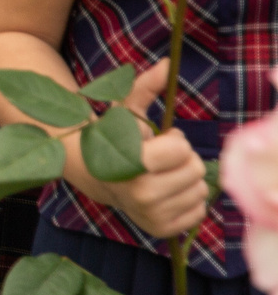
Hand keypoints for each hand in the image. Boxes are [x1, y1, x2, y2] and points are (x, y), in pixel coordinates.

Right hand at [94, 60, 210, 238]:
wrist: (94, 176)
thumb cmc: (112, 138)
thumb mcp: (125, 110)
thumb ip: (146, 87)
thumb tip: (167, 64)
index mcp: (131, 164)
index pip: (182, 150)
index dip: (174, 141)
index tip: (158, 141)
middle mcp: (140, 194)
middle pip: (196, 171)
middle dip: (183, 160)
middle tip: (162, 160)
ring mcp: (150, 215)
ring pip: (201, 193)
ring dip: (186, 180)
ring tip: (163, 176)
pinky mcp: (160, 230)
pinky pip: (199, 214)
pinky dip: (188, 201)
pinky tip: (168, 194)